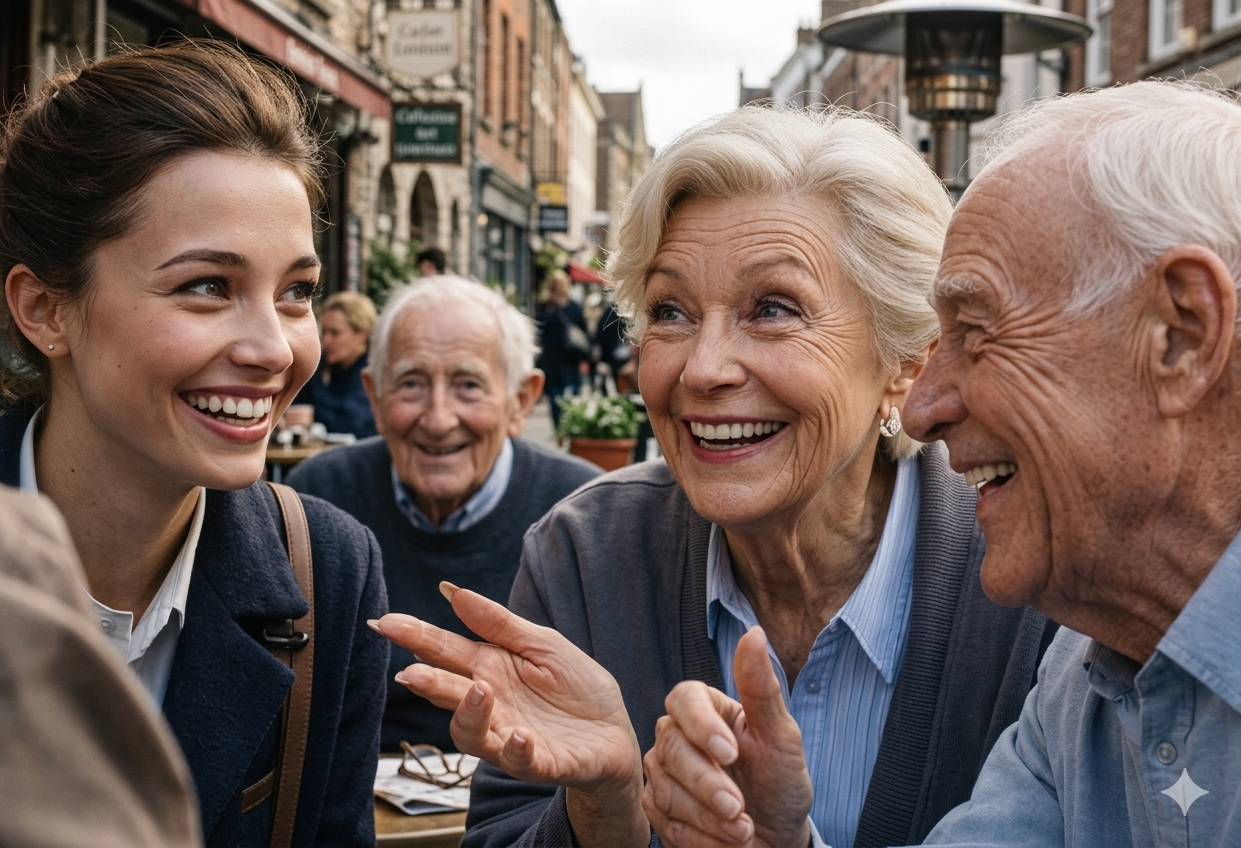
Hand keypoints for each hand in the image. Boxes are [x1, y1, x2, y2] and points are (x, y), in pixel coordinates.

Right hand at [374, 582, 647, 845]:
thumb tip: (451, 590)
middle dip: (429, 683)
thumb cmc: (575, 686)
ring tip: (478, 692)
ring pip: (474, 734)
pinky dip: (517, 750)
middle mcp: (492, 704)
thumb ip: (497, 622)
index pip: (444, 651)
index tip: (383, 622)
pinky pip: (522, 761)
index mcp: (489, 669)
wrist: (615, 731)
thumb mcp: (541, 642)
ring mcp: (511, 735)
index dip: (414, 637)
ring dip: (470, 715)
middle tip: (412, 674)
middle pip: (450, 693)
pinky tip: (520, 735)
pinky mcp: (541, 762)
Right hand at [643, 627, 813, 847]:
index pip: (684, 698)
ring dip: (708, 818)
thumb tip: (754, 632)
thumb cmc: (781, 782)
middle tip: (740, 809)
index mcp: (707, 709)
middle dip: (708, 784)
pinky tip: (726, 841)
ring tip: (743, 829)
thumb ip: (762, 688)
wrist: (778, 837)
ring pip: (665, 789)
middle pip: (671, 748)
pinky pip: (663, 823)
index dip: (701, 725)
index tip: (730, 754)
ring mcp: (662, 773)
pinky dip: (700, 838)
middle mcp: (677, 735)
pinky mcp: (656, 809)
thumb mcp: (782, 737)